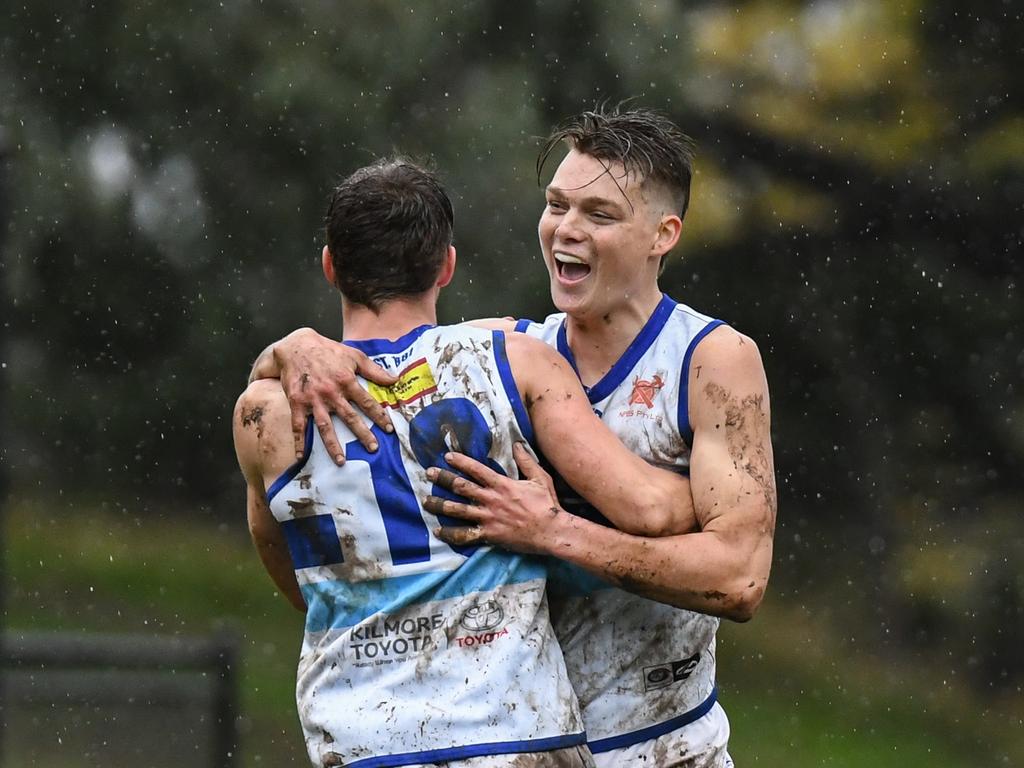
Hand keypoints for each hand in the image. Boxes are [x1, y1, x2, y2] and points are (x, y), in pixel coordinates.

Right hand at [275, 328, 396, 462]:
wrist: (296, 346)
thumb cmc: (328, 351)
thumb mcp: (354, 356)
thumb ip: (375, 370)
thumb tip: (396, 379)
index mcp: (346, 380)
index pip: (367, 402)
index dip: (379, 416)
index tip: (389, 429)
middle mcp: (331, 392)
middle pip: (349, 417)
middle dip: (362, 434)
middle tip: (373, 449)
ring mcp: (313, 399)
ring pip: (325, 426)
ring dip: (332, 445)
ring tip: (340, 461)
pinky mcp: (297, 403)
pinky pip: (297, 425)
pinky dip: (298, 442)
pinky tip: (300, 457)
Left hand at [423, 443, 563, 554]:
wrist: (551, 531)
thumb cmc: (547, 504)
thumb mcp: (540, 478)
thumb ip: (526, 461)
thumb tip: (517, 443)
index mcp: (502, 484)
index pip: (476, 469)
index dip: (460, 462)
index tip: (447, 456)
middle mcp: (491, 500)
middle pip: (461, 487)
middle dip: (443, 479)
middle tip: (429, 473)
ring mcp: (488, 518)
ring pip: (458, 510)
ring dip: (440, 505)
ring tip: (425, 501)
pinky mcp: (489, 535)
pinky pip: (465, 535)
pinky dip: (450, 534)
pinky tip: (438, 532)